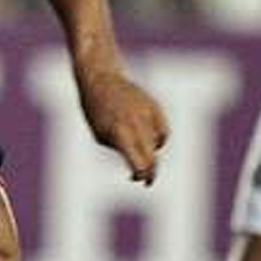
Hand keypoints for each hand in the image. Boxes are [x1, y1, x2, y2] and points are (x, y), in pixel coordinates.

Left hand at [76, 67, 169, 184]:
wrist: (101, 80)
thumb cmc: (97, 112)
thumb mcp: (102, 136)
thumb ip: (123, 150)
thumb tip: (142, 163)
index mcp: (119, 132)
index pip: (138, 161)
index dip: (141, 175)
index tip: (140, 181)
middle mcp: (136, 123)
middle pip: (151, 156)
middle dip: (150, 171)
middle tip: (146, 181)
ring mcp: (148, 113)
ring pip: (157, 144)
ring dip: (150, 152)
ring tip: (136, 149)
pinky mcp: (155, 107)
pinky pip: (163, 131)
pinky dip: (158, 139)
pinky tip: (148, 141)